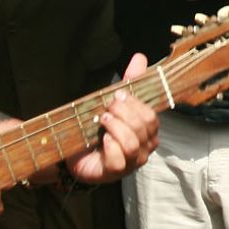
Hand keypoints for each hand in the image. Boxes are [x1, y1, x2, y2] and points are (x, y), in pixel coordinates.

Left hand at [69, 53, 160, 182]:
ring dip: (114, 127)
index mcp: (148, 130)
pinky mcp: (117, 172)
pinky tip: (101, 140)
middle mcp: (146, 147)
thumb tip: (140, 57)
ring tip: (101, 122)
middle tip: (106, 109)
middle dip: (122, 113)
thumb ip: (130, 83)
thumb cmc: (99, 130)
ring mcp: (133, 162)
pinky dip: (109, 146)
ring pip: (132, 142)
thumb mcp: (115, 104)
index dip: (134, 104)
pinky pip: (119, 158)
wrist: (77, 154)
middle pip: (143, 126)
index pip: (151, 116)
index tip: (117, 96)